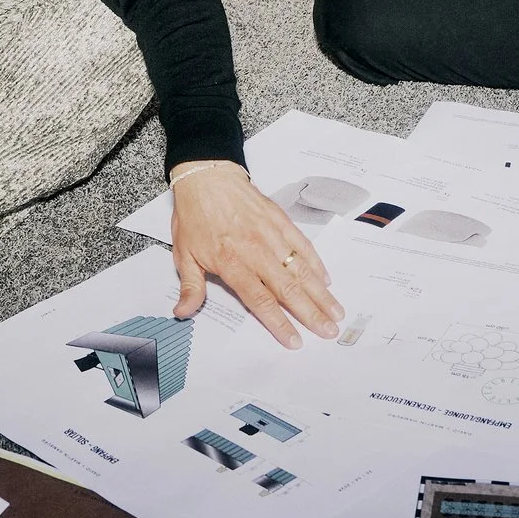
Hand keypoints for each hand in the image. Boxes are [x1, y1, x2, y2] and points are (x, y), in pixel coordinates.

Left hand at [168, 161, 341, 348]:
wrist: (207, 177)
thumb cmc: (195, 216)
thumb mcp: (183, 254)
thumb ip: (190, 287)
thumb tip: (183, 313)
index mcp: (233, 263)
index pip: (261, 299)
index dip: (279, 322)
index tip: (295, 340)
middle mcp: (256, 251)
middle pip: (289, 288)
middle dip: (311, 313)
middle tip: (329, 331)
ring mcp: (272, 235)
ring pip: (301, 269)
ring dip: (321, 293)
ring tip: (336, 311)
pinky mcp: (281, 221)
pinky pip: (303, 245)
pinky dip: (316, 263)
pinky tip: (327, 279)